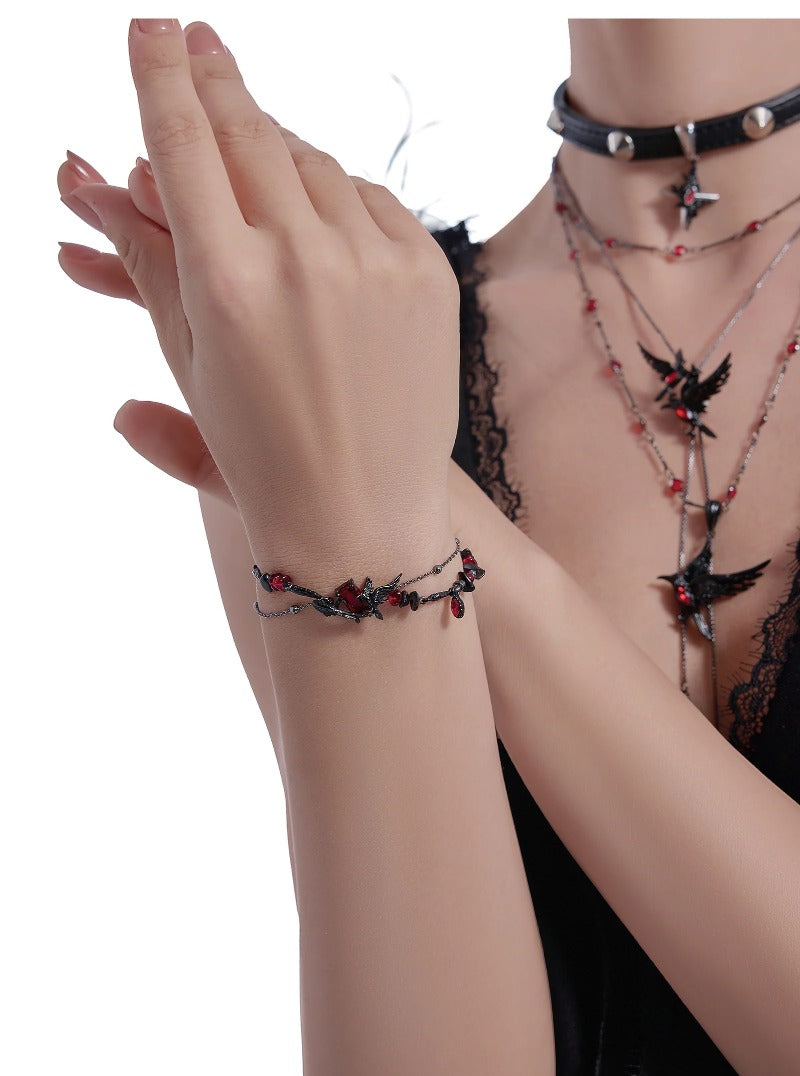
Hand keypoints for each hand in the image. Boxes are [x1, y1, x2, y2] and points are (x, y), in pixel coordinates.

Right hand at [58, 19, 459, 552]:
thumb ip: (146, 262)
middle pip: (250, 131)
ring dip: (277, 150)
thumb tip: (98, 184)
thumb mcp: (188, 361)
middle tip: (196, 39)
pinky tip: (317, 215)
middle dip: (217, 78)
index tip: (152, 29)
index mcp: (227, 282)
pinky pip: (371, 199)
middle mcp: (303, 257)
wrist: (362, 516)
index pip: (183, 142)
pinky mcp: (427, 272)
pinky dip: (337, 197)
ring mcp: (375, 261)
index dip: (162, 75)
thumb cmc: (261, 454)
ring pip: (313, 162)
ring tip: (253, 155)